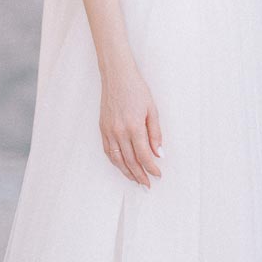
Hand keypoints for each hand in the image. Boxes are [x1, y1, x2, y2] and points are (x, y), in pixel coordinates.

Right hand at [99, 46, 162, 186]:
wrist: (117, 76)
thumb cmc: (137, 90)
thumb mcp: (152, 110)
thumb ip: (155, 133)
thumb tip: (159, 153)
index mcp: (134, 126)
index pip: (144, 155)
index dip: (151, 168)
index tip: (158, 175)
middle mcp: (119, 132)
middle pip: (130, 161)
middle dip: (140, 175)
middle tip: (147, 184)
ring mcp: (109, 131)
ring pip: (117, 159)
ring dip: (127, 172)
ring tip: (135, 180)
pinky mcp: (102, 128)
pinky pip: (108, 151)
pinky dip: (115, 162)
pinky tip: (121, 166)